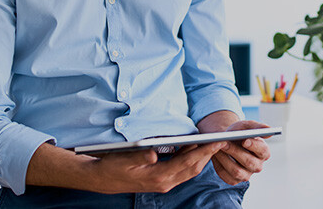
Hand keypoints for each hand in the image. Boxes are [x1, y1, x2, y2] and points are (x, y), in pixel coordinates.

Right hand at [26, 141, 224, 194]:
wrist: (99, 178)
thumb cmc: (112, 166)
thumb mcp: (124, 159)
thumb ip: (140, 156)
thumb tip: (154, 154)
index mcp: (159, 178)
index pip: (189, 163)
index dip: (205, 152)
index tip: (217, 141)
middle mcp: (164, 182)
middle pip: (193, 167)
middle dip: (209, 153)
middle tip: (223, 140)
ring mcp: (163, 182)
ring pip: (189, 169)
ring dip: (202, 157)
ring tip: (213, 143)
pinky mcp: (160, 178)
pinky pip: (181, 169)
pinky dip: (191, 159)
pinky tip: (194, 149)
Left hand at [211, 120, 270, 184]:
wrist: (225, 140)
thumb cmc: (238, 132)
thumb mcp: (246, 126)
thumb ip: (257, 127)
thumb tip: (269, 129)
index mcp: (263, 152)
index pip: (263, 151)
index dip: (254, 146)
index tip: (245, 140)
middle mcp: (257, 166)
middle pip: (249, 162)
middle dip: (235, 151)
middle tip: (225, 142)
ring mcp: (246, 175)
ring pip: (237, 171)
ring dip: (225, 159)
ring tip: (217, 149)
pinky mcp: (234, 180)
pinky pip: (226, 176)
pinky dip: (219, 166)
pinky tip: (215, 156)